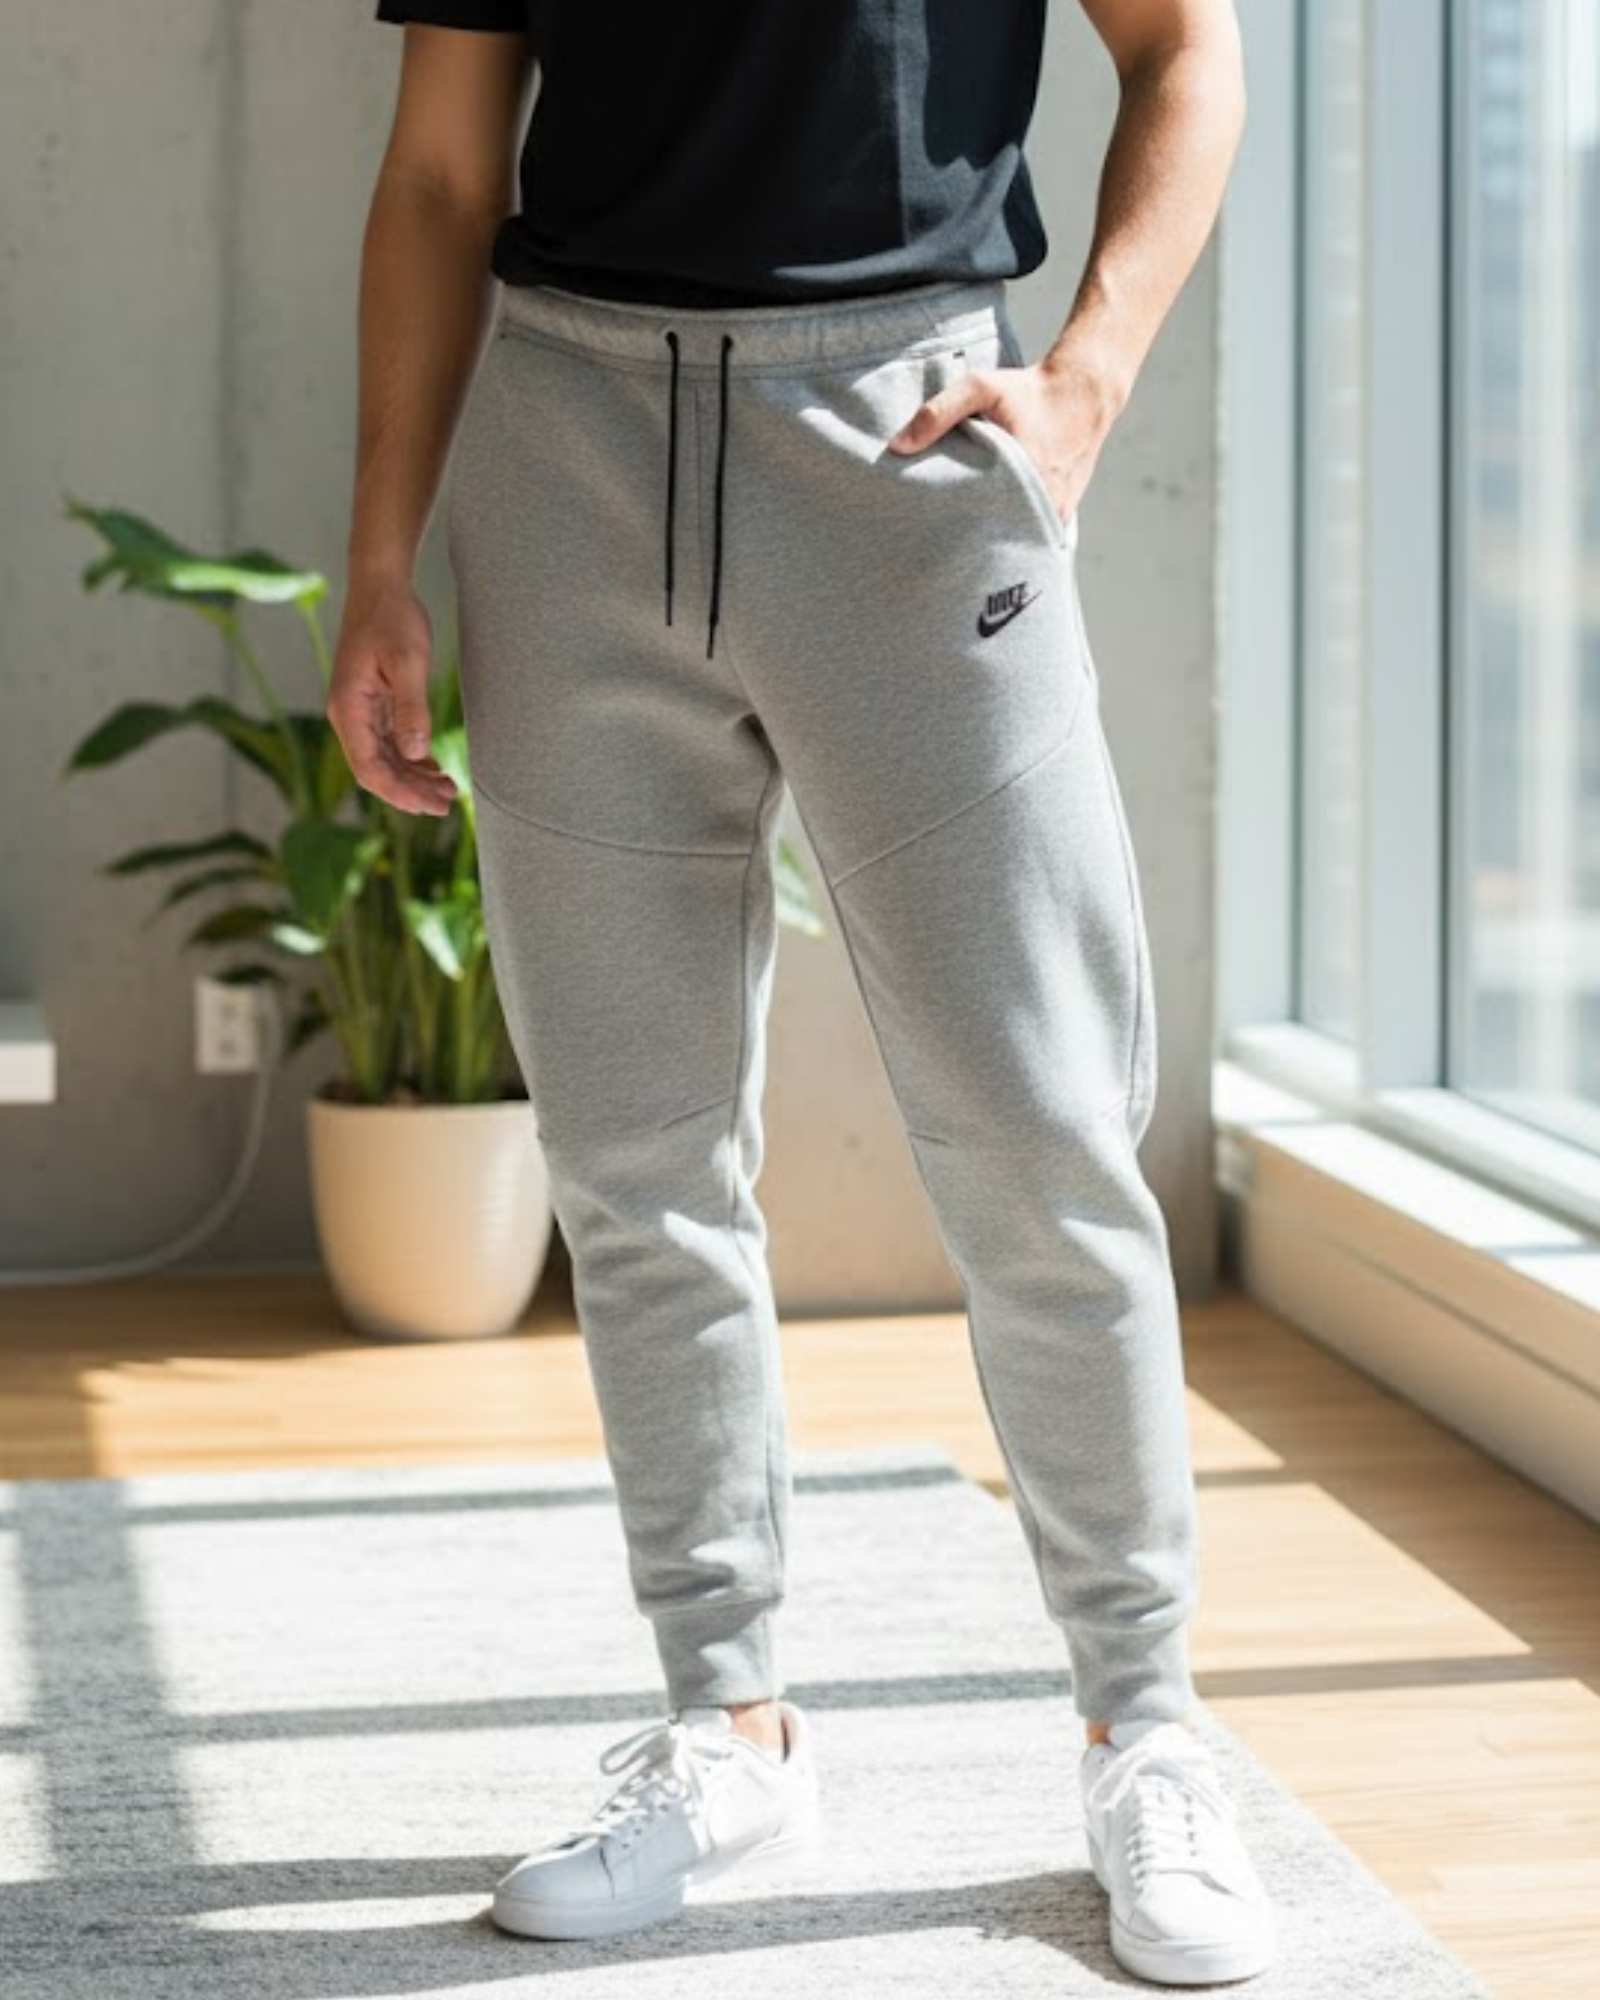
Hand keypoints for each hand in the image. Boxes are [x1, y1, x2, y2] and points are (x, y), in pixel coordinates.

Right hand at [327, 576, 458, 816]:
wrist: (380, 586)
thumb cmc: (392, 618)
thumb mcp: (407, 662)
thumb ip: (410, 708)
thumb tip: (414, 754)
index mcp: (348, 709)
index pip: (369, 768)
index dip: (400, 792)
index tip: (430, 806)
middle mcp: (348, 715)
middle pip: (376, 769)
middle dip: (409, 791)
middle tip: (447, 804)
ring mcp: (359, 710)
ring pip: (384, 759)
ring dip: (412, 778)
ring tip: (447, 791)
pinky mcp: (372, 703)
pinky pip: (389, 742)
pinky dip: (410, 759)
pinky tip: (434, 768)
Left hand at [885, 354, 1114, 533]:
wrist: (1083, 393)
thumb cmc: (1028, 390)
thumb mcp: (980, 388)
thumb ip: (937, 413)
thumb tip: (897, 447)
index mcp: (1023, 477)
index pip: (980, 525)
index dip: (954, 536)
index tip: (931, 541)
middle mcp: (1043, 503)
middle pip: (998, 543)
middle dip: (971, 549)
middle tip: (941, 554)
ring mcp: (1056, 514)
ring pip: (1018, 544)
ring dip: (995, 546)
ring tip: (965, 552)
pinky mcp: (1062, 515)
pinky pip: (1034, 538)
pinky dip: (1015, 538)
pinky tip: (993, 537)